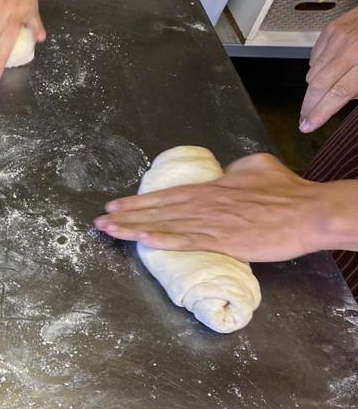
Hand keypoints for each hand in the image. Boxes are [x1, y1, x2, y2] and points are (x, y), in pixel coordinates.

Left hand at [93, 153, 357, 261]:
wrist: (309, 211)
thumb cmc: (287, 191)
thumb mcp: (255, 168)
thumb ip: (233, 172)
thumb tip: (223, 174)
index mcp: (211, 188)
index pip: (166, 195)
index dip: (139, 201)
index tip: (116, 206)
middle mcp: (204, 203)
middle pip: (158, 210)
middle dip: (127, 216)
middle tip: (99, 221)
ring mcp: (211, 222)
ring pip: (165, 225)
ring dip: (135, 228)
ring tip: (109, 230)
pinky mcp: (223, 240)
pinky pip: (186, 240)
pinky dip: (163, 239)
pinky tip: (143, 241)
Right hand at [300, 7, 357, 132]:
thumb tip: (349, 98)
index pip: (338, 93)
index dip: (320, 113)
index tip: (308, 125)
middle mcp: (350, 49)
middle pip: (319, 85)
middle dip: (309, 105)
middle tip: (305, 118)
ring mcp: (338, 38)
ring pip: (313, 73)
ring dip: (316, 87)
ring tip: (322, 94)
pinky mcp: (331, 30)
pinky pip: (315, 57)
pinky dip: (319, 67)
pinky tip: (329, 70)